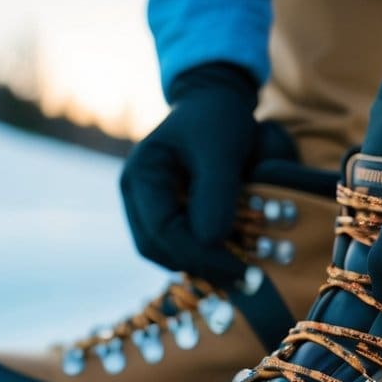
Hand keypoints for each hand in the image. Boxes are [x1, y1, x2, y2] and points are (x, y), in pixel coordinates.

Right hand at [120, 62, 258, 284]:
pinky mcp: (167, 214)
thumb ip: (215, 193)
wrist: (217, 103)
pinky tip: (234, 258)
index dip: (200, 256)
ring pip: (167, 253)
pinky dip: (205, 256)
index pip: (161, 232)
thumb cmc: (220, 120)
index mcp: (141, 175)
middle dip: (201, 266)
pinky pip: (179, 245)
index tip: (240, 268)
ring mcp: (148, 206)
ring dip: (203, 265)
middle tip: (245, 278)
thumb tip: (209, 243)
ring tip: (242, 271)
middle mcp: (136, 195)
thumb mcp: (222, 149)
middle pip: (158, 249)